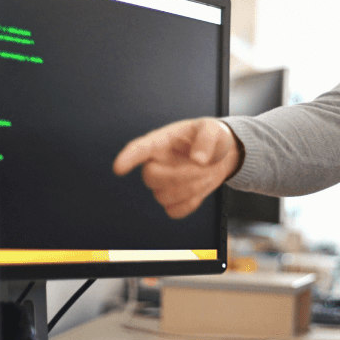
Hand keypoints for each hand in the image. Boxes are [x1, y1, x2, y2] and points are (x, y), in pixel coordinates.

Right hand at [112, 118, 241, 218]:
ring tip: (206, 173)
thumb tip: (198, 159)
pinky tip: (199, 190)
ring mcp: (163, 183)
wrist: (220, 156)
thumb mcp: (213, 129)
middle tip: (203, 168)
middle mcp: (156, 162)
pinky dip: (190, 204)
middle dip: (179, 176)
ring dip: (190, 189)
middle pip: (150, 177)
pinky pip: (174, 211)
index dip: (128, 158)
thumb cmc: (211, 138)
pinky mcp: (173, 199)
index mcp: (161, 141)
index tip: (119, 167)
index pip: (139, 149)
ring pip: (163, 197)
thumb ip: (206, 138)